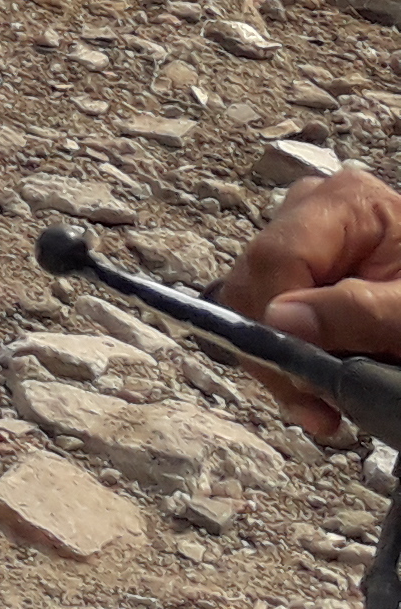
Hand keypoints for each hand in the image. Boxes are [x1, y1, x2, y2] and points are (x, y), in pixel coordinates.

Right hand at [217, 166, 400, 441]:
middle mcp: (307, 211)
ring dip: (280, 360)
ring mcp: (298, 240)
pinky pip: (267, 313)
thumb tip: (278, 321)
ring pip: (252, 302)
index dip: (274, 318)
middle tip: (317, 403)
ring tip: (322, 405)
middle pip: (257, 280)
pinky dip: (287, 355)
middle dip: (276, 347)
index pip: (276, 256)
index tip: (301, 373)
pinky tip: (315, 389)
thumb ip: (356, 313)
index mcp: (343, 203)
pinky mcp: (296, 271)